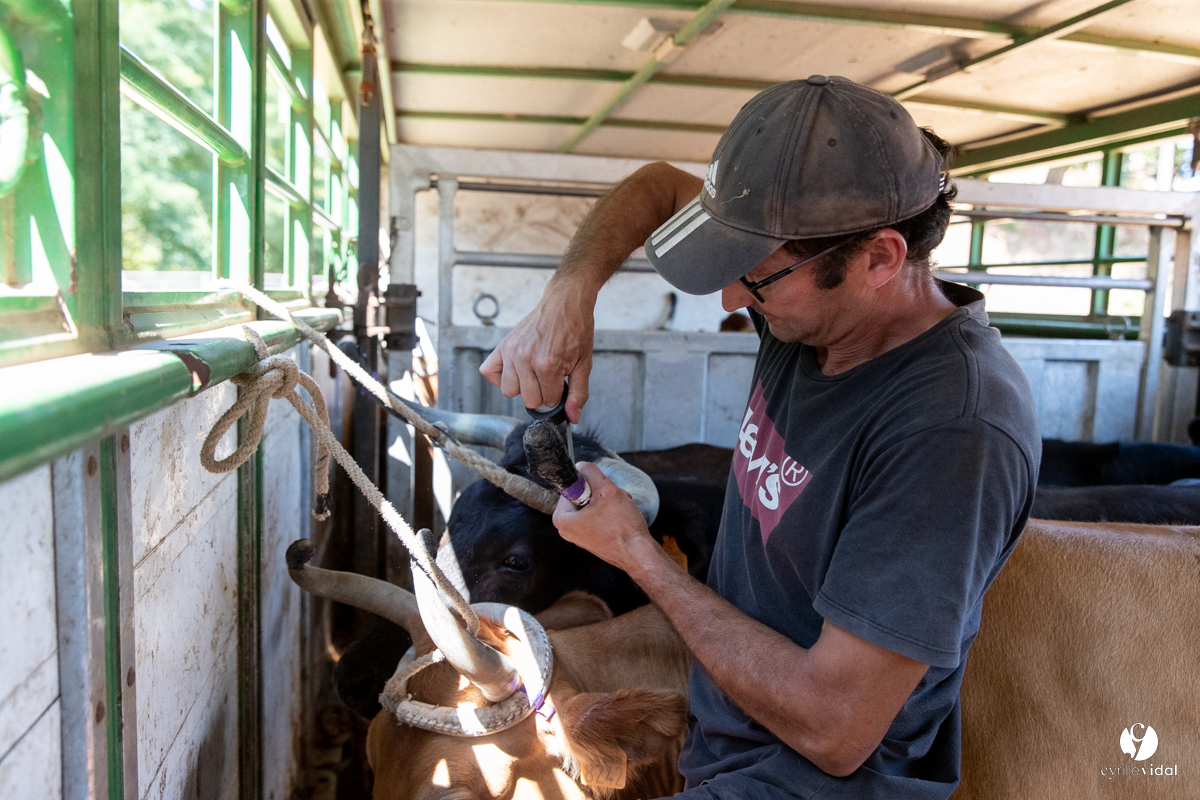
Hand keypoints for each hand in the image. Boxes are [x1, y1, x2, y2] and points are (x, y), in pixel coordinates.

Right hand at [479, 284, 594, 423]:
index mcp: (548, 365)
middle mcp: (525, 359)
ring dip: (522, 386)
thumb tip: (573, 417)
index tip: (561, 382)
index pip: (548, 401)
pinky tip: (515, 370)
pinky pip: (489, 372)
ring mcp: (511, 352)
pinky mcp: (503, 345)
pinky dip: (499, 376)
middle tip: (550, 377)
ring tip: (534, 372)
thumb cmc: (576, 330)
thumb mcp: (584, 364)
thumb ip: (579, 394)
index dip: (558, 395)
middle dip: (542, 393)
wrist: (564, 303)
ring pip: (509, 391)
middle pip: (528, 400)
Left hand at [552, 462, 652, 570]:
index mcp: (562, 519)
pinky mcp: (593, 539)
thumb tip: (582, 465)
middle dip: (601, 492)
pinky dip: (611, 512)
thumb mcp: (606, 489)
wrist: (638, 552)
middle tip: (614, 496)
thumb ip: (591, 472)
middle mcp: (567, 530)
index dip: (589, 483)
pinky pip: (598, 517)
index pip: (571, 487)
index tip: (601, 489)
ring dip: (609, 501)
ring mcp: (581, 536)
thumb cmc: (621, 526)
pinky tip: (623, 514)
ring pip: (593, 505)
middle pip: (582, 496)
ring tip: (622, 504)